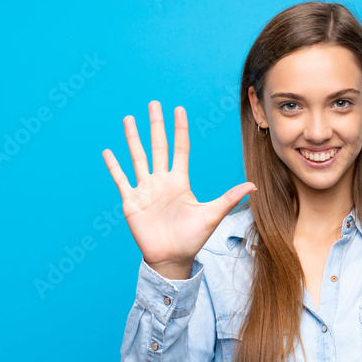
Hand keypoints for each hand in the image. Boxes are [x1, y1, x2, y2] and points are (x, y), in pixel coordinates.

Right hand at [103, 101, 256, 272]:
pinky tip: (108, 152)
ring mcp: (145, 190)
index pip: (180, 149)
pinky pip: (121, 180)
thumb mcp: (212, 215)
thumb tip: (253, 185)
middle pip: (157, 147)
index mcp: (180, 182)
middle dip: (156, 125)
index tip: (179, 109)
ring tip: (128, 119)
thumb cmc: (192, 239)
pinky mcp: (131, 202)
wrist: (172, 258)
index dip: (179, 130)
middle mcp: (162, 181)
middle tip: (153, 104)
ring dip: (133, 139)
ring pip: (137, 158)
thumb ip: (230, 198)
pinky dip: (114, 167)